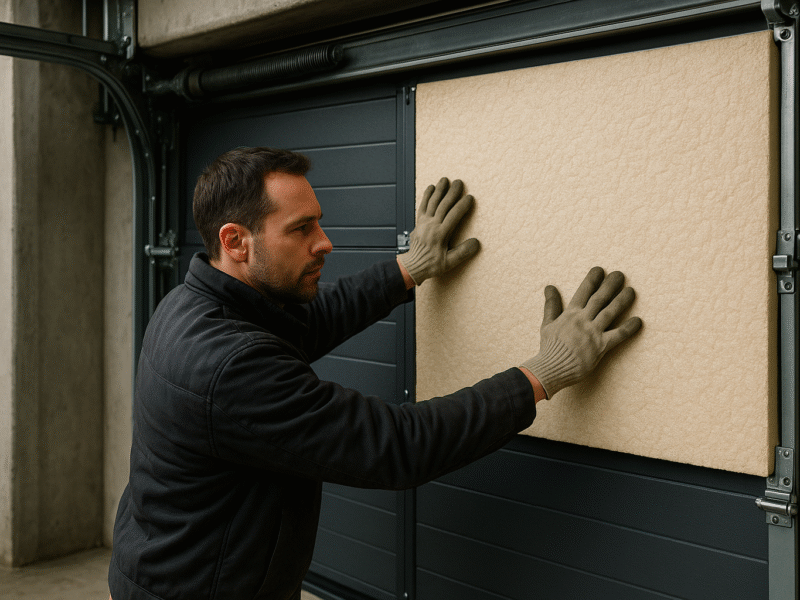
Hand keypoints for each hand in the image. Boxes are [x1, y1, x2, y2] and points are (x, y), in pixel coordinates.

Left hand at [398, 177, 479, 284]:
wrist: (413, 265)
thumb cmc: (431, 265)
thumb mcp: (449, 263)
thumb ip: (462, 253)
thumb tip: (476, 243)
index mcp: (440, 234)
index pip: (454, 215)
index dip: (462, 205)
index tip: (470, 197)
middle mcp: (431, 225)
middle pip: (443, 205)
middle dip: (452, 192)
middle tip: (459, 182)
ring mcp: (424, 223)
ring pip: (432, 202)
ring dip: (439, 190)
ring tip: (445, 180)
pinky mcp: (419, 222)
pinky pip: (422, 205)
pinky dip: (426, 196)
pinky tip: (431, 187)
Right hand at [520, 267, 641, 397]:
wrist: (551, 367)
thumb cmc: (549, 347)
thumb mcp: (547, 323)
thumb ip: (551, 305)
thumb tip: (549, 287)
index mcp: (570, 314)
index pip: (583, 292)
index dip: (592, 279)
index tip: (600, 270)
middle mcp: (583, 320)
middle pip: (599, 298)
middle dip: (610, 285)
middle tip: (620, 275)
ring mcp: (592, 333)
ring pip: (610, 312)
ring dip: (621, 301)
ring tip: (631, 291)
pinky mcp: (600, 347)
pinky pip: (618, 336)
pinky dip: (628, 328)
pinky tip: (638, 321)